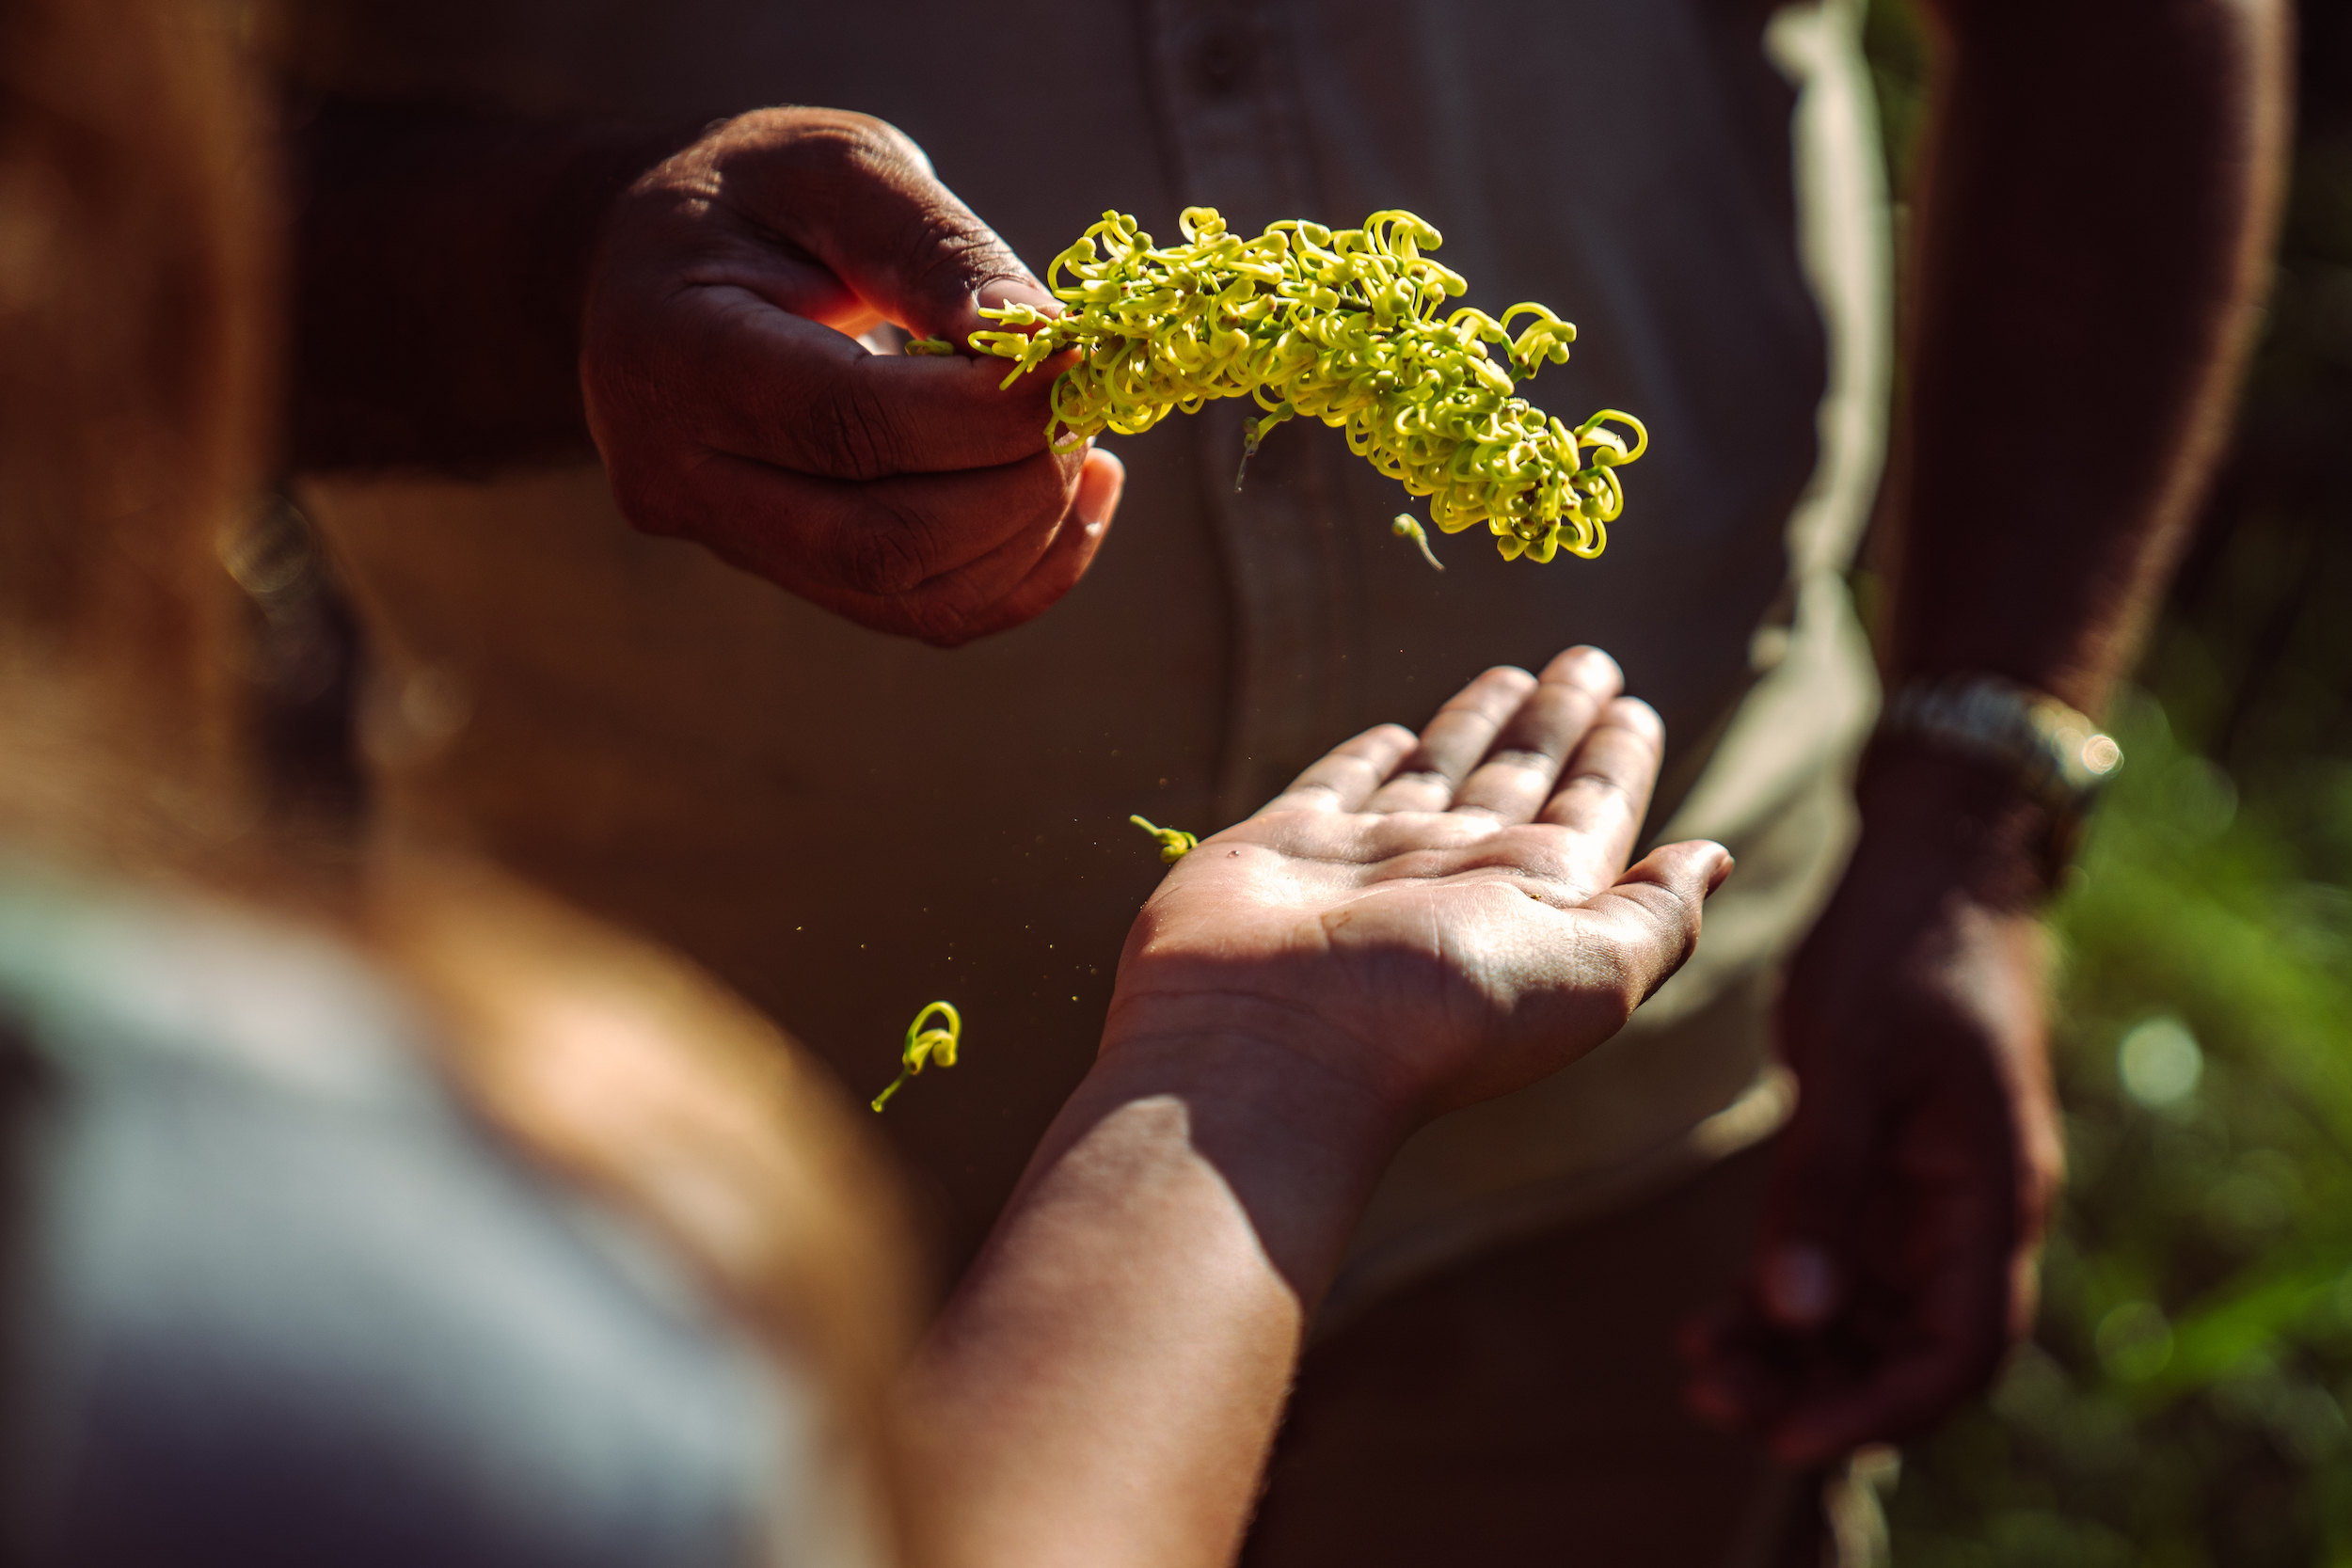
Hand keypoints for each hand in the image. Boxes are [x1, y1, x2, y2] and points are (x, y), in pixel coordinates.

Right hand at [580, 108, 1124, 644]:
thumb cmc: (755, 194)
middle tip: (1080, 398)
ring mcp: (725, 541)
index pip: (849, 424)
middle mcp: (676, 473)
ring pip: (910, 593)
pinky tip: (1075, 495)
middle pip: (882, 537)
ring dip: (1029, 528)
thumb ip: (934, 246)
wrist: (660, 266)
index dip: (984, 411)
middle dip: (1017, 481)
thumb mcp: (840, 168)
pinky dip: (1022, 569)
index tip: (1073, 356)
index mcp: (669, 355)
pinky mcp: (785, 573)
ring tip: (1075, 434)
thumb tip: (1041, 338)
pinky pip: (923, 613)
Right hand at [1104, 647, 1733, 1126]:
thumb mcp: (1590, 971)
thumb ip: (1655, 911)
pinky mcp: (1283, 847)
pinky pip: (1336, 784)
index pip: (1591, 813)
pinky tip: (1392, 733)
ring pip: (1437, 773)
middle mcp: (1455, 877)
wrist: (1273, 1044)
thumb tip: (1715, 857)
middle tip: (1591, 661)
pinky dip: (1366, 756)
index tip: (1636, 707)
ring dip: (1477, 724)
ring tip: (1514, 674)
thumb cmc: (1437, 1013)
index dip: (1616, 760)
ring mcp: (1367, 861)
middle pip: (1522, 780)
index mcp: (1534, 901)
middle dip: (1558, 723)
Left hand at [1681, 743, 2065, 1462]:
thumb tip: (1796, 1311)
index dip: (1880, 1408)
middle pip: (1911, 1348)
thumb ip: (1825, 1181)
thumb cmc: (1899, 939)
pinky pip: (1847, 1267)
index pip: (1961, 1346)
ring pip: (1874, 1316)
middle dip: (1819, 1387)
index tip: (1784, 1433)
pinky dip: (1790, 1301)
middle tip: (1709, 1391)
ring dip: (1797, 1353)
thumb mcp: (1855, 1054)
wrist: (1930, 860)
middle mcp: (1972, 1208)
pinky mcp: (1889, 1172)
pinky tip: (1717, 1319)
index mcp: (1990, 1187)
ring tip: (1698, 1365)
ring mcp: (1932, 1194)